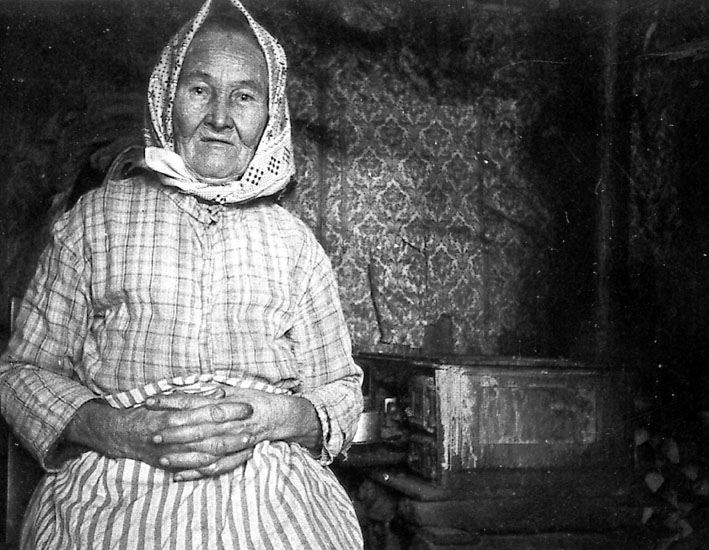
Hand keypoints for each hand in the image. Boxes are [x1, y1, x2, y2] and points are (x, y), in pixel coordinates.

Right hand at [64, 390, 244, 473]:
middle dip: (235, 430)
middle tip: (255, 425)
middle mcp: (175, 436)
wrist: (119, 434)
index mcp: (175, 416)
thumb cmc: (147, 412)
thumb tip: (220, 393)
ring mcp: (174, 453)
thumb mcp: (169, 399)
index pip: (209, 412)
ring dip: (231, 448)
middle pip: (212, 434)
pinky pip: (197, 468)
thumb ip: (195, 397)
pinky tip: (232, 461)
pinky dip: (215, 465)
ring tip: (249, 442)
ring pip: (208, 452)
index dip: (231, 410)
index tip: (248, 406)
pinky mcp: (173, 464)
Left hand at [147, 388, 320, 480]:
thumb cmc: (255, 400)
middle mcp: (227, 424)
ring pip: (204, 451)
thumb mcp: (235, 389)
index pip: (192, 402)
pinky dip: (196, 473)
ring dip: (182, 456)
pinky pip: (214, 467)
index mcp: (225, 405)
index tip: (151, 402)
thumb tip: (192, 386)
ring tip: (161, 458)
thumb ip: (213, 390)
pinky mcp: (236, 456)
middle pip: (195, 428)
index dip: (170, 402)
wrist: (279, 417)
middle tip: (152, 433)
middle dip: (173, 432)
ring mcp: (232, 442)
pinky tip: (178, 475)